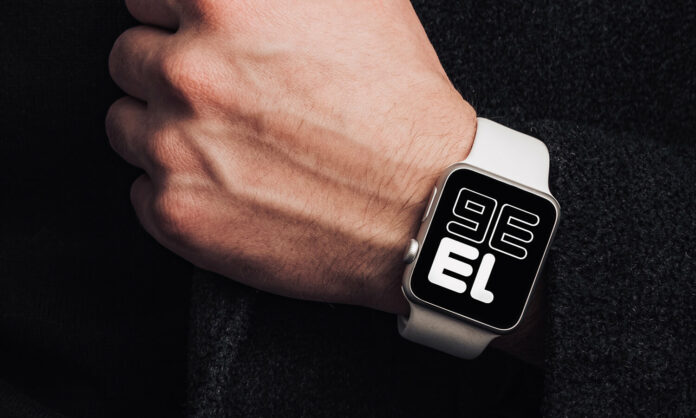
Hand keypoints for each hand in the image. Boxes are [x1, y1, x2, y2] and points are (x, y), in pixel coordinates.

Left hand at [106, 0, 475, 314]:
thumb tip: (234, 0)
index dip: (181, 18)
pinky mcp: (176, 212)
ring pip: (126, 124)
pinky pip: (141, 189)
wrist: (421, 201)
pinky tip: (230, 185)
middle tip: (226, 97)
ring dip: (166, 130)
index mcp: (223, 1)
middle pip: (131, 58)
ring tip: (229, 145)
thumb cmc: (396, 104)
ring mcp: (174, 146)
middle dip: (172, 73)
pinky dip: (176, 186)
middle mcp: (187, 70)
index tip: (200, 37)